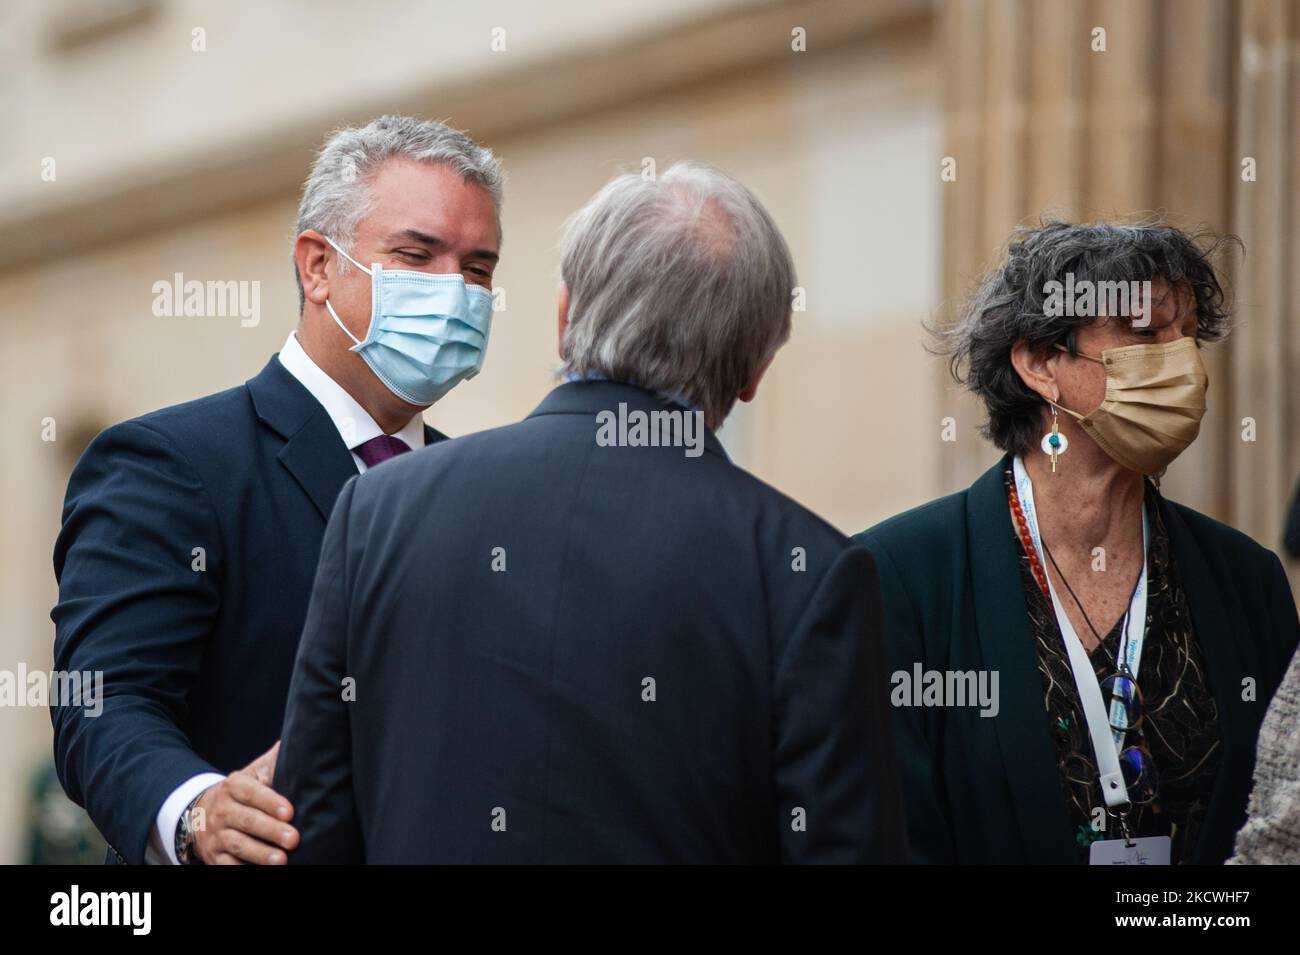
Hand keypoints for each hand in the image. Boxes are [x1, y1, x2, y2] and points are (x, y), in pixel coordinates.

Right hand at [192, 741, 297, 864]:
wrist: (200, 812)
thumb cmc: (241, 793)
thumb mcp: (252, 773)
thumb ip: (273, 762)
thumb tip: (300, 741)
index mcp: (233, 786)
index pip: (251, 793)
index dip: (270, 802)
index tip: (290, 811)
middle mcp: (221, 810)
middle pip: (246, 821)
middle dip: (271, 830)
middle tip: (294, 839)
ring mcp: (216, 835)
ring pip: (237, 845)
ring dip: (260, 854)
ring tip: (282, 860)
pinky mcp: (213, 857)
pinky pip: (227, 866)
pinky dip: (242, 869)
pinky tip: (262, 872)